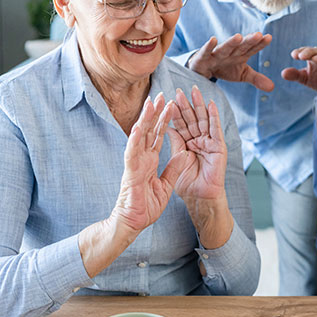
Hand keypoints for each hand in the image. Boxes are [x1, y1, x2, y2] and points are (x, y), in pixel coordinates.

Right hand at [110, 93, 183, 233]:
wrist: (133, 222)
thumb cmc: (146, 206)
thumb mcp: (166, 185)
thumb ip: (174, 168)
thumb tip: (185, 153)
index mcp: (150, 160)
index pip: (159, 136)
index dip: (165, 120)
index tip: (171, 105)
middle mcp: (141, 158)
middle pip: (149, 131)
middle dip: (155, 113)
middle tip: (160, 94)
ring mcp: (134, 163)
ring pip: (139, 136)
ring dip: (145, 119)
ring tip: (150, 103)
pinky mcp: (130, 171)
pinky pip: (132, 153)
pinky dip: (135, 139)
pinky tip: (139, 126)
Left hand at [167, 86, 226, 201]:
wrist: (200, 198)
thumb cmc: (188, 184)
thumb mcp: (177, 160)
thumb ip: (175, 143)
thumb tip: (168, 127)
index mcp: (187, 144)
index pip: (180, 125)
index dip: (174, 113)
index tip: (166, 99)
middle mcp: (198, 141)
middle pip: (191, 119)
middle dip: (185, 105)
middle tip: (179, 90)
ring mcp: (209, 143)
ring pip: (203, 120)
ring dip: (199, 105)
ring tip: (194, 91)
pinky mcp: (219, 147)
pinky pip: (215, 129)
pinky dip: (213, 117)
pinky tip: (210, 104)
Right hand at [188, 33, 273, 91]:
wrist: (204, 70)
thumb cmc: (224, 68)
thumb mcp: (242, 74)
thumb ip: (257, 79)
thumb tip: (272, 87)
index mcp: (240, 55)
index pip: (252, 49)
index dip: (260, 44)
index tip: (269, 37)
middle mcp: (230, 52)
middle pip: (241, 46)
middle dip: (249, 41)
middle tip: (258, 35)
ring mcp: (216, 54)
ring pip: (225, 47)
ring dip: (231, 42)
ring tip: (239, 36)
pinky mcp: (203, 57)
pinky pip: (206, 51)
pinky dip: (209, 46)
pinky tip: (213, 40)